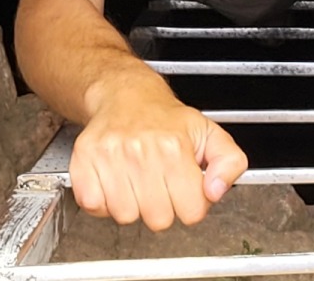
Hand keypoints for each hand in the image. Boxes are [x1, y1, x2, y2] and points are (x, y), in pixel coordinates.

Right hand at [70, 88, 247, 228]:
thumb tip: (216, 190)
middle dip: (162, 206)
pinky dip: (102, 201)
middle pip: (158, 220)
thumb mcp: (209, 133)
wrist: (125, 93)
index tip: (184, 188)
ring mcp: (110, 155)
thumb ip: (229, 162)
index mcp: (175, 147)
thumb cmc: (166, 118)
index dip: (190, 203)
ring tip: (136, 180)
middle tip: (159, 182)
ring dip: (131, 204)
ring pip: (126, 216)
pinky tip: (114, 182)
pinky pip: (94, 206)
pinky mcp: (84, 160)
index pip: (192, 212)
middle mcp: (141, 150)